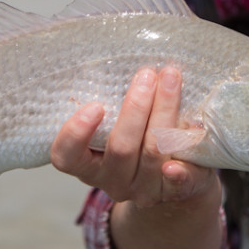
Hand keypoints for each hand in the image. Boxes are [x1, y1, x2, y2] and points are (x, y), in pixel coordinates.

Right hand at [51, 66, 217, 207]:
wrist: (176, 174)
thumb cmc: (137, 137)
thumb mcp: (114, 126)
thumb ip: (110, 103)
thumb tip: (120, 56)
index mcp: (89, 166)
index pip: (66, 157)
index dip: (75, 134)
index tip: (95, 105)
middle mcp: (113, 181)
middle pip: (121, 149)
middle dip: (135, 108)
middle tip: (146, 75)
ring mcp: (144, 189)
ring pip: (153, 152)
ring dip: (164, 111)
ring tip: (171, 78)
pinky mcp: (175, 192)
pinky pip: (180, 182)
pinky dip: (180, 170)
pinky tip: (182, 152)